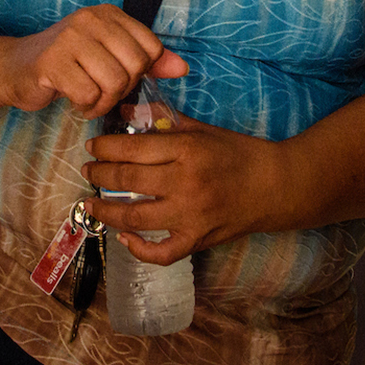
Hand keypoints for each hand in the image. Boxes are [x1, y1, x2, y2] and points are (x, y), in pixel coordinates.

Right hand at [0, 5, 187, 119]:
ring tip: (89, 99)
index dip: (141, 73)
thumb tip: (183, 68)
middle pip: (135, 67)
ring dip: (104, 102)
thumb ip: (146, 61)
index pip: (151, 48)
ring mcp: (69, 38)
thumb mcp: (109, 56)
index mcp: (108, 14)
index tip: (121, 77)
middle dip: (123, 90)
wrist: (14, 68)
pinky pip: (88, 95)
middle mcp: (90, 19)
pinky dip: (85, 107)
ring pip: (114, 83)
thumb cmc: (67, 64)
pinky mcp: (52, 62)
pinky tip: (74, 101)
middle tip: (103, 93)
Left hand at [82, 104, 279, 260]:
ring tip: (91, 203)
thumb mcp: (202, 129)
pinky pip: (161, 253)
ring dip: (107, 211)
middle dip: (100, 174)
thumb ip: (162, 120)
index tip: (93, 147)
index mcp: (187, 150)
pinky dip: (139, 249)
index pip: (132, 148)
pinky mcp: (198, 240)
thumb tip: (123, 112)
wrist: (276, 186)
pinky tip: (125, 237)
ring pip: (135, 217)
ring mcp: (191, 215)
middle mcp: (186, 183)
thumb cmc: (238, 153)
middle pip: (128, 179)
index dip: (105, 148)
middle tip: (89, 170)